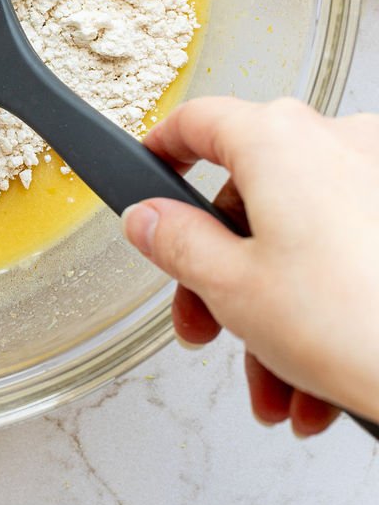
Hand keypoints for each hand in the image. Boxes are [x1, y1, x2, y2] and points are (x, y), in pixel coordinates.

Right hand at [122, 97, 378, 436]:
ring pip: (302, 237)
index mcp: (278, 140)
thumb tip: (148, 219)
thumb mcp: (231, 287)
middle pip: (251, 195)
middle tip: (209, 325)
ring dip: (275, 313)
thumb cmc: (358, 322)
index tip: (150, 174)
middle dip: (223, 275)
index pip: (198, 121)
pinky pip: (349, 251)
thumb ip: (176, 243)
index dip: (163, 151)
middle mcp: (336, 142)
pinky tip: (316, 380)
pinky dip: (326, 307)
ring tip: (277, 383)